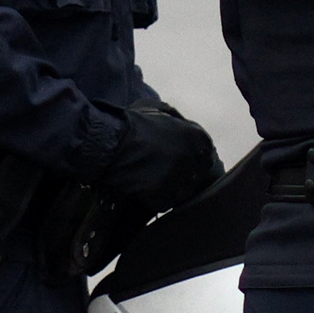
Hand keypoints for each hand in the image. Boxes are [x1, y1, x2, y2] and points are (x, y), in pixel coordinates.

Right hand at [108, 103, 223, 216]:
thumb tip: (183, 127)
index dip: (190, 159)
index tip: (175, 160)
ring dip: (169, 188)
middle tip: (161, 171)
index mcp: (197, 137)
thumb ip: (177, 119)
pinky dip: (155, 198)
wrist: (108, 143)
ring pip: (181, 191)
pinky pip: (165, 202)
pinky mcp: (164, 196)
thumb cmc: (131, 123)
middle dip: (182, 174)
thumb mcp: (158, 110)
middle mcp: (193, 158)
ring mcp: (179, 178)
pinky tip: (143, 187)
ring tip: (150, 179)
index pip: (204, 155)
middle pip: (195, 175)